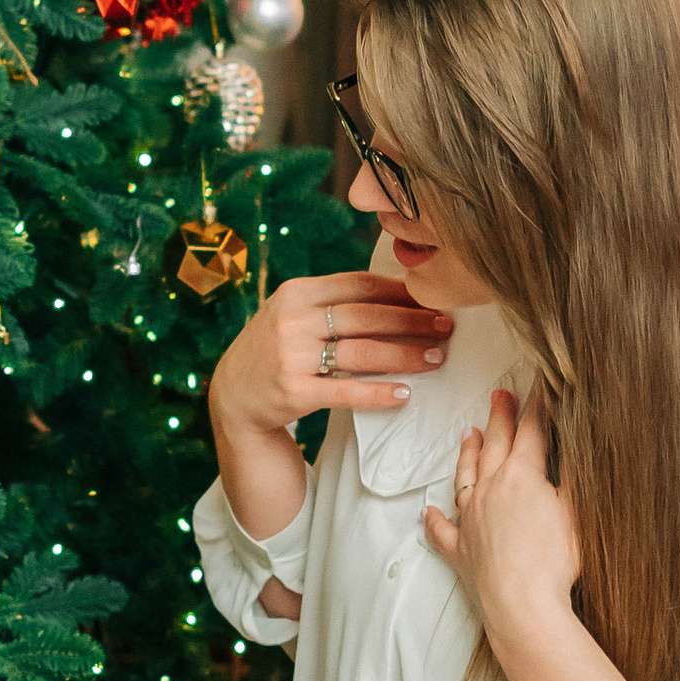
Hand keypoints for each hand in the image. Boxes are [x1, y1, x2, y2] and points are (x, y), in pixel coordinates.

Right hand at [206, 269, 450, 460]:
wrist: (233, 396)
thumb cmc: (276, 349)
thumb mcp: (293, 313)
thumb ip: (333, 300)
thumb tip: (400, 290)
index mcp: (296, 292)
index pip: (359, 284)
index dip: (401, 291)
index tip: (434, 298)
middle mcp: (291, 320)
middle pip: (366, 316)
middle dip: (412, 321)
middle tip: (446, 327)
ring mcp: (290, 356)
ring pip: (361, 352)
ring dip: (405, 355)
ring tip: (436, 359)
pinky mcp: (293, 392)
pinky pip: (346, 391)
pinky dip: (379, 393)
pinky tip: (404, 394)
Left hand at [421, 391, 580, 656]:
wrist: (522, 604)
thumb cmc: (555, 561)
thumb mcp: (577, 512)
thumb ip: (573, 480)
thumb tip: (575, 453)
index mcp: (522, 476)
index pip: (531, 433)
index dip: (536, 410)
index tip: (539, 390)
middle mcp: (490, 489)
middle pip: (495, 445)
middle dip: (500, 418)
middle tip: (499, 395)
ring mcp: (470, 518)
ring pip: (465, 476)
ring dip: (468, 453)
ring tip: (468, 433)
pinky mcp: (460, 549)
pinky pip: (442, 530)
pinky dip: (435, 519)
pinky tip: (427, 510)